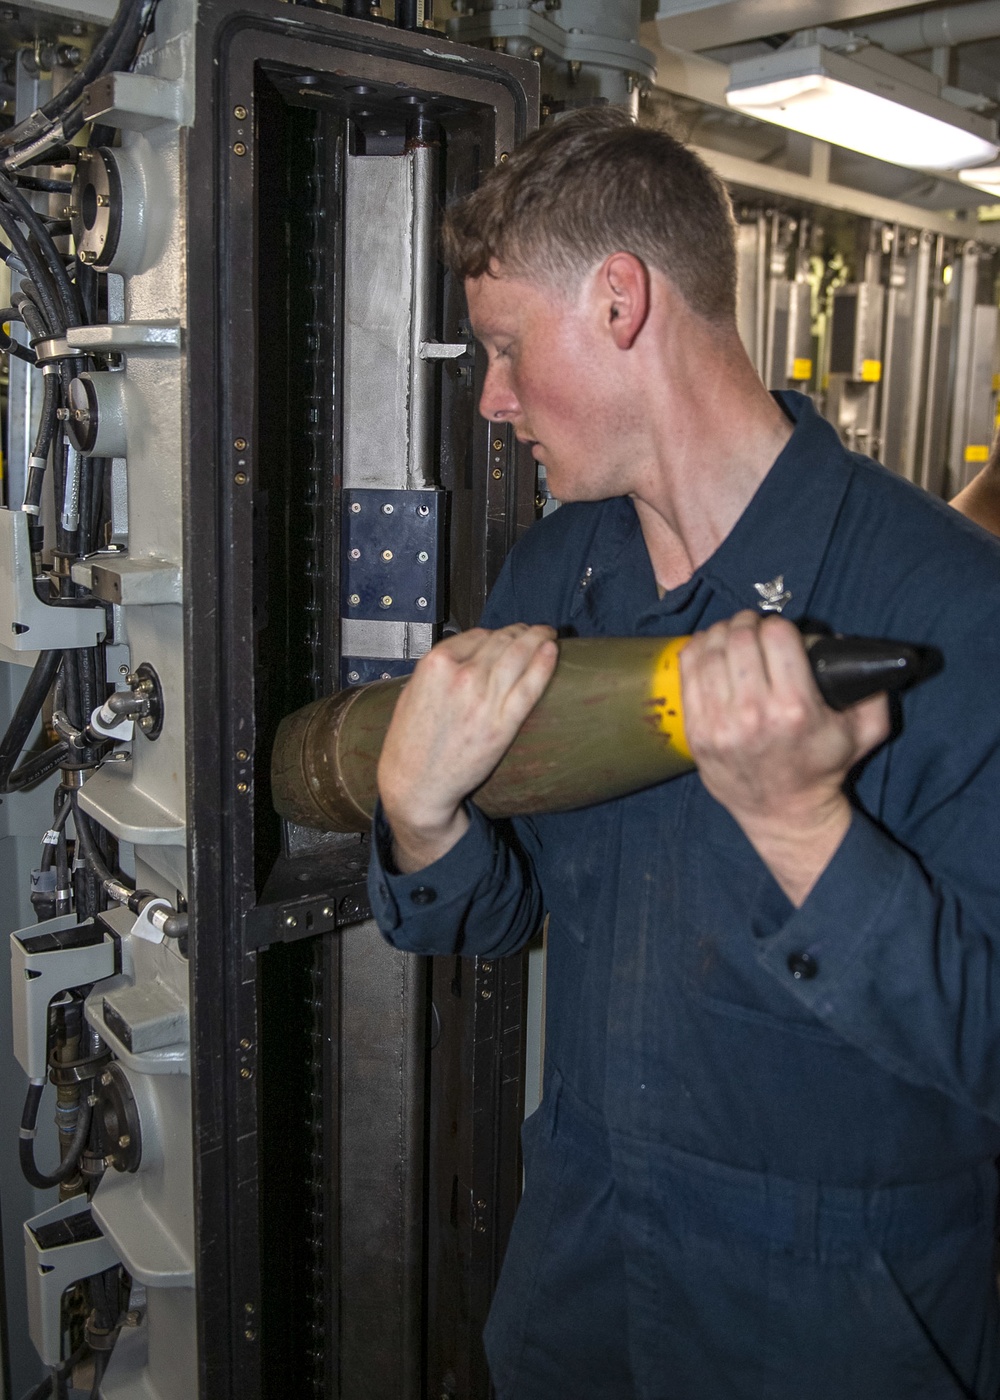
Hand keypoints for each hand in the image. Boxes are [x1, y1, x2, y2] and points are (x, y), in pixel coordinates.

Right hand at [378, 624, 558, 872]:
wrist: (415, 783)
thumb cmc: (410, 743)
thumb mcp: (412, 693)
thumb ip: (439, 671)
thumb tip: (465, 657)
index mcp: (436, 664)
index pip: (477, 635)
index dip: (494, 633)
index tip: (504, 635)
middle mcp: (462, 676)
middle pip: (501, 640)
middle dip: (520, 632)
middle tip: (532, 631)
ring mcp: (485, 699)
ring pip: (519, 655)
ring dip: (537, 638)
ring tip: (547, 633)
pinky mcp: (503, 723)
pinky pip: (530, 686)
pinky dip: (544, 665)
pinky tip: (552, 652)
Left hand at [679, 611, 890, 904]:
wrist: (784, 813)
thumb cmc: (823, 769)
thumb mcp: (865, 732)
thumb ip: (872, 690)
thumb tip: (845, 646)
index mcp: (795, 709)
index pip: (778, 636)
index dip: (780, 625)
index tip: (780, 631)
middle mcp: (754, 714)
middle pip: (741, 638)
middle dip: (748, 623)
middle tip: (753, 626)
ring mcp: (719, 724)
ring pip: (711, 650)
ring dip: (721, 632)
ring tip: (731, 634)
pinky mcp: (696, 731)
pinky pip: (688, 672)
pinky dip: (696, 650)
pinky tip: (708, 647)